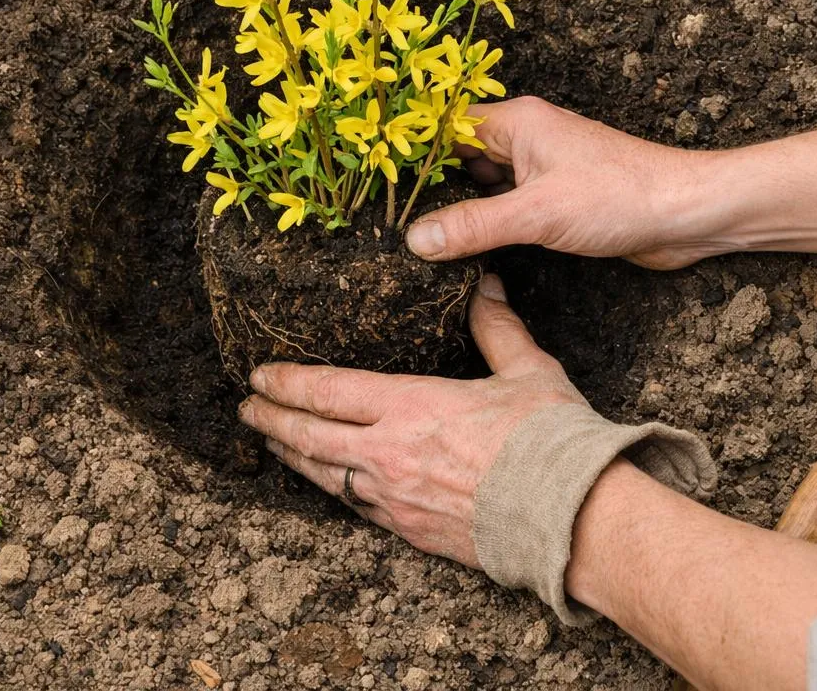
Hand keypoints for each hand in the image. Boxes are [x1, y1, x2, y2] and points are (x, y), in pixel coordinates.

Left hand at [237, 274, 587, 565]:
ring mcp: (394, 498)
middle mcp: (389, 454)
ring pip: (323, 475)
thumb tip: (485, 284)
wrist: (571, 521)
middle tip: (245, 407)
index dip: (287, 382)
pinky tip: (324, 482)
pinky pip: (354, 507)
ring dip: (291, 454)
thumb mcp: (526, 371)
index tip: (258, 374)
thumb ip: (496, 327)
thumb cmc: (550, 443)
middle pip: (310, 435)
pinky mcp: (409, 532)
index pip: (328, 390)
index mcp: (412, 407)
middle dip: (271, 418)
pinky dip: (329, 489)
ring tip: (270, 441)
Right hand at [403, 96, 727, 268]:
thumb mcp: (537, 214)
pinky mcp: (554, 199)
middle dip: (423, 186)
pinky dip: (482, 225)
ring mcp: (538, 169)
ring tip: (405, 235)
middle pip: (454, 158)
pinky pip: (503, 207)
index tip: (367, 178)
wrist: (688, 214)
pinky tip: (458, 250)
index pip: (441, 128)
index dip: (405, 152)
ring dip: (454, 208)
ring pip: (478, 186)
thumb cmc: (622, 197)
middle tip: (377, 216)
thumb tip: (414, 239)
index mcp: (515, 122)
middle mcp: (523, 139)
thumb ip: (474, 226)